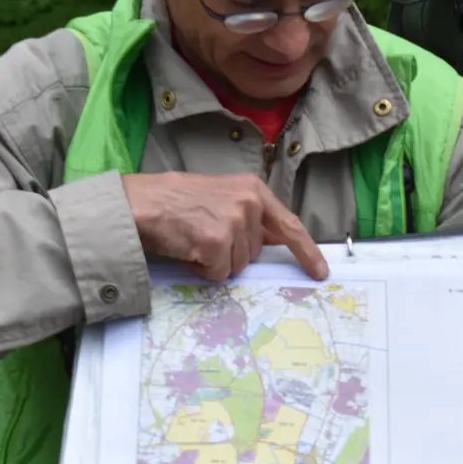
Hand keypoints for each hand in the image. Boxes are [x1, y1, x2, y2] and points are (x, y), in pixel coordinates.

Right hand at [121, 172, 328, 281]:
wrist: (142, 202)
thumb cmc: (176, 201)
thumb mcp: (222, 197)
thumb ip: (249, 216)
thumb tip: (272, 243)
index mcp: (253, 190)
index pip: (289, 225)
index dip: (307, 251)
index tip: (320, 271)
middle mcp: (249, 203)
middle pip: (254, 253)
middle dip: (231, 253)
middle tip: (203, 235)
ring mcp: (235, 222)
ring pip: (237, 266)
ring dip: (215, 261)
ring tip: (193, 239)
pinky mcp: (217, 241)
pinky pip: (219, 273)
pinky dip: (202, 268)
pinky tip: (188, 248)